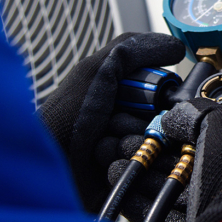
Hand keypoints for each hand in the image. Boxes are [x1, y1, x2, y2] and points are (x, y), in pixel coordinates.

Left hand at [39, 32, 184, 212]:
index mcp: (123, 92)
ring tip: (102, 148)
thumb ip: (133, 50)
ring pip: (156, 148)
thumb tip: (175, 46)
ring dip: (130, 146)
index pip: (166, 94)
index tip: (149, 100)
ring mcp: (128, 150)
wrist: (46, 167)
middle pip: (165, 122)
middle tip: (112, 124)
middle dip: (140, 124)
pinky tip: (103, 164)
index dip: (161, 98)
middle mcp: (128, 119)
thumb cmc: (65, 117)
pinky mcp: (127, 175)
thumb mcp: (96, 70)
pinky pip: (146, 173)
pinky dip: (126, 165)